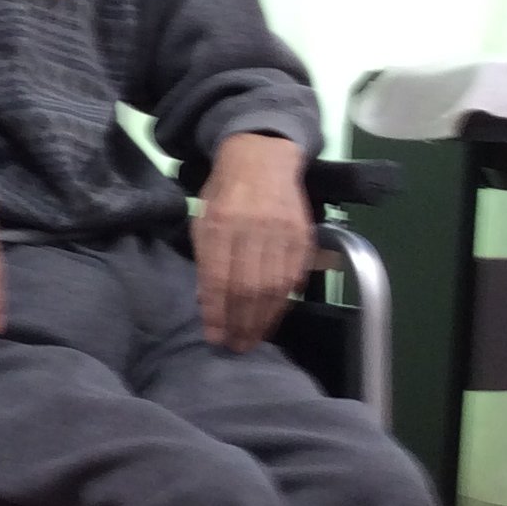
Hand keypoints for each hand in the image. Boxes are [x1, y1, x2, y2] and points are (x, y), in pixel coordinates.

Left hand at [193, 132, 311, 350]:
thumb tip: (207, 302)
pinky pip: (295, 275)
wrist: (263, 158)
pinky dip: (284, 300)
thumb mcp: (202, 219)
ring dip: (264, 319)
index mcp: (220, 224)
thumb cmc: (224, 192)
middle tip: (236, 347)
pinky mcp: (303, 235)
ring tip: (253, 339)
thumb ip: (206, 258)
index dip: (217, 313)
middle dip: (241, 323)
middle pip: (248, 288)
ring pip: (274, 286)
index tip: (214, 338)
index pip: (218, 279)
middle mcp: (252, 228)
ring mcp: (282, 232)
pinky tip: (274, 317)